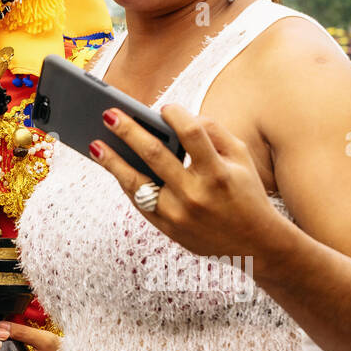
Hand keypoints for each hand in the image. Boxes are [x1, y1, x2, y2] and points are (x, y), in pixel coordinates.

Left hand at [91, 103, 281, 259]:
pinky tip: (112, 166)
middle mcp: (196, 194)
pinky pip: (139, 202)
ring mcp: (178, 214)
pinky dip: (125, 183)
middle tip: (108, 114)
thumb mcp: (241, 157)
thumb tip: (178, 115)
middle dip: (129, 131)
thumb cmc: (244, 191)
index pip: (192, 134)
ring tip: (94, 144)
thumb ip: (214, 131)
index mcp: (218, 172)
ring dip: (112, 162)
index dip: (176, 115)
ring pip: (137, 183)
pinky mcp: (168, 228)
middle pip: (154, 155)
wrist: (256, 244)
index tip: (164, 107)